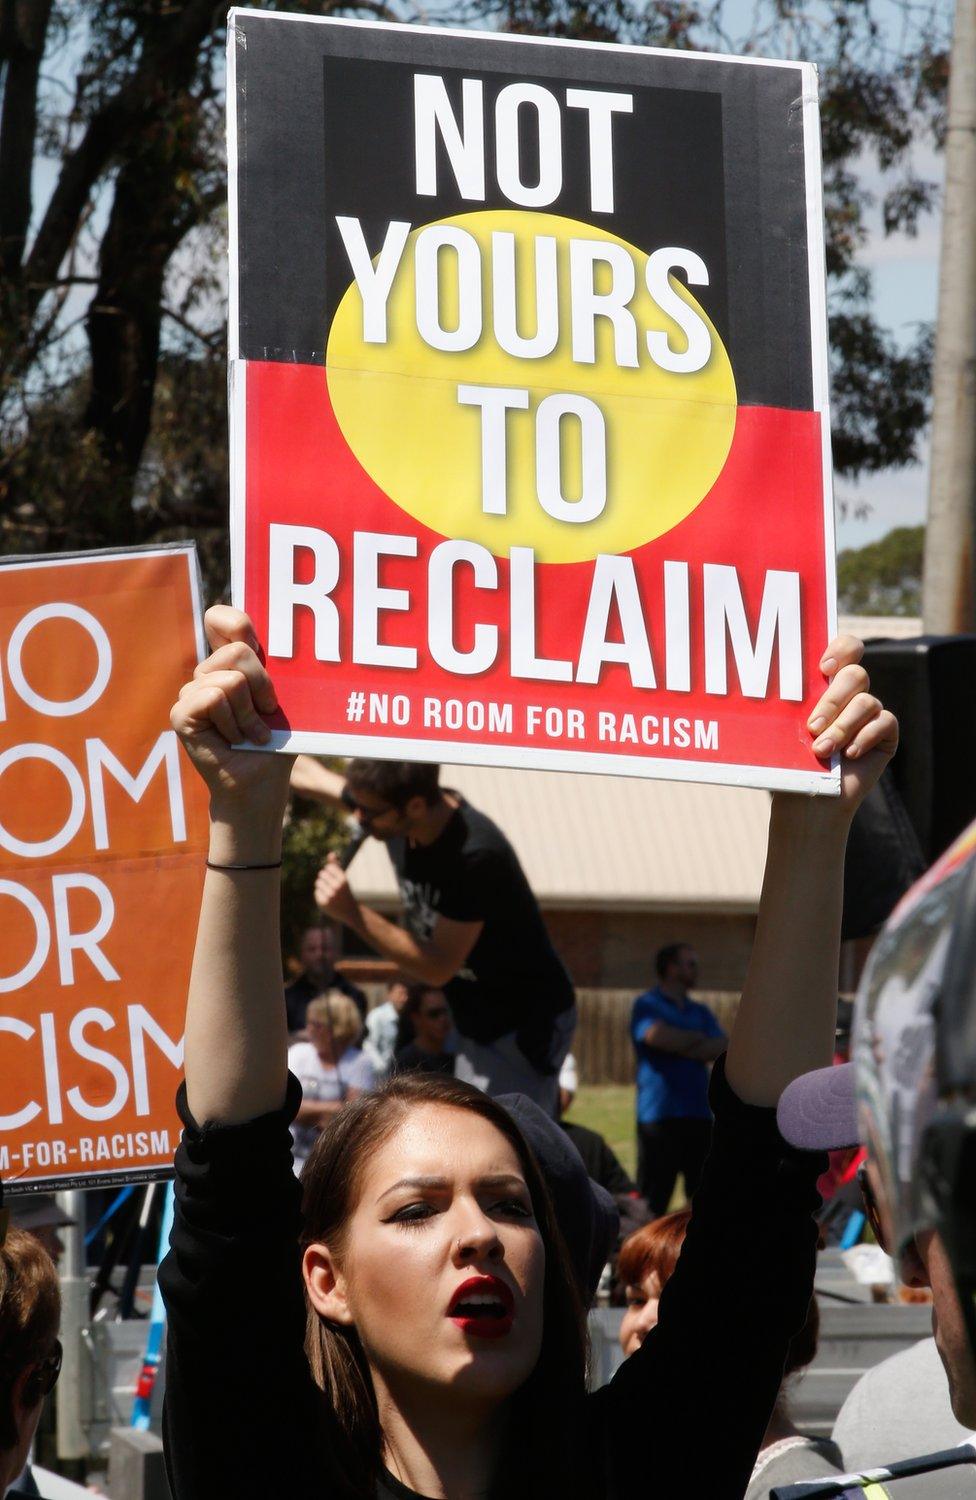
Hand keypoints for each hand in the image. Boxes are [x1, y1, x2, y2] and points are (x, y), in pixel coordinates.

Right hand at [171, 605, 292, 825]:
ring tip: (251, 733)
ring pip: (230, 679)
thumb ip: (274, 666)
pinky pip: (214, 697)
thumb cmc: (277, 743)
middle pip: (238, 650)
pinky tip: (233, 740)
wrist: (262, 785)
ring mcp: (191, 693)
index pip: (223, 619)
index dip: (236, 622)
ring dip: (250, 713)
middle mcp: (208, 674)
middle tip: (266, 713)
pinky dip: (234, 722)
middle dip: (263, 684)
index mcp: (231, 664)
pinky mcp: (181, 714)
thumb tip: (280, 639)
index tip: (259, 646)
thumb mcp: (284, 699)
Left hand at [314, 854, 359, 927]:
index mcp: (343, 879)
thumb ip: (336, 866)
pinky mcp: (324, 902)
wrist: (350, 911)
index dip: (329, 872)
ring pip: (318, 883)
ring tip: (329, 892)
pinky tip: (327, 899)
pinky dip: (320, 894)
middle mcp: (337, 887)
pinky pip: (317, 892)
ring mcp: (330, 895)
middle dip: (325, 879)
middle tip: (331, 886)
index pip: (328, 868)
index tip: (334, 878)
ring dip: (322, 886)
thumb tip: (331, 853)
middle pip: (321, 874)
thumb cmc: (345, 891)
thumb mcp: (343, 878)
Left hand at [798, 634, 898, 818]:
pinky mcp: (885, 733)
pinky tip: (849, 755)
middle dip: (833, 699)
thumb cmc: (791, 764)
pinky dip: (864, 737)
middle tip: (812, 726)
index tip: (823, 666)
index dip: (841, 648)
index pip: (845, 648)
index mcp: (827, 683)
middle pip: (856, 673)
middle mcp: (851, 693)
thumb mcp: (784, 730)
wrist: (808, 801)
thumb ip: (788, 705)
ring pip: (866, 700)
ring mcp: (870, 712)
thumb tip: (768, 688)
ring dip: (841, 727)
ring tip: (821, 751)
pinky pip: (884, 721)